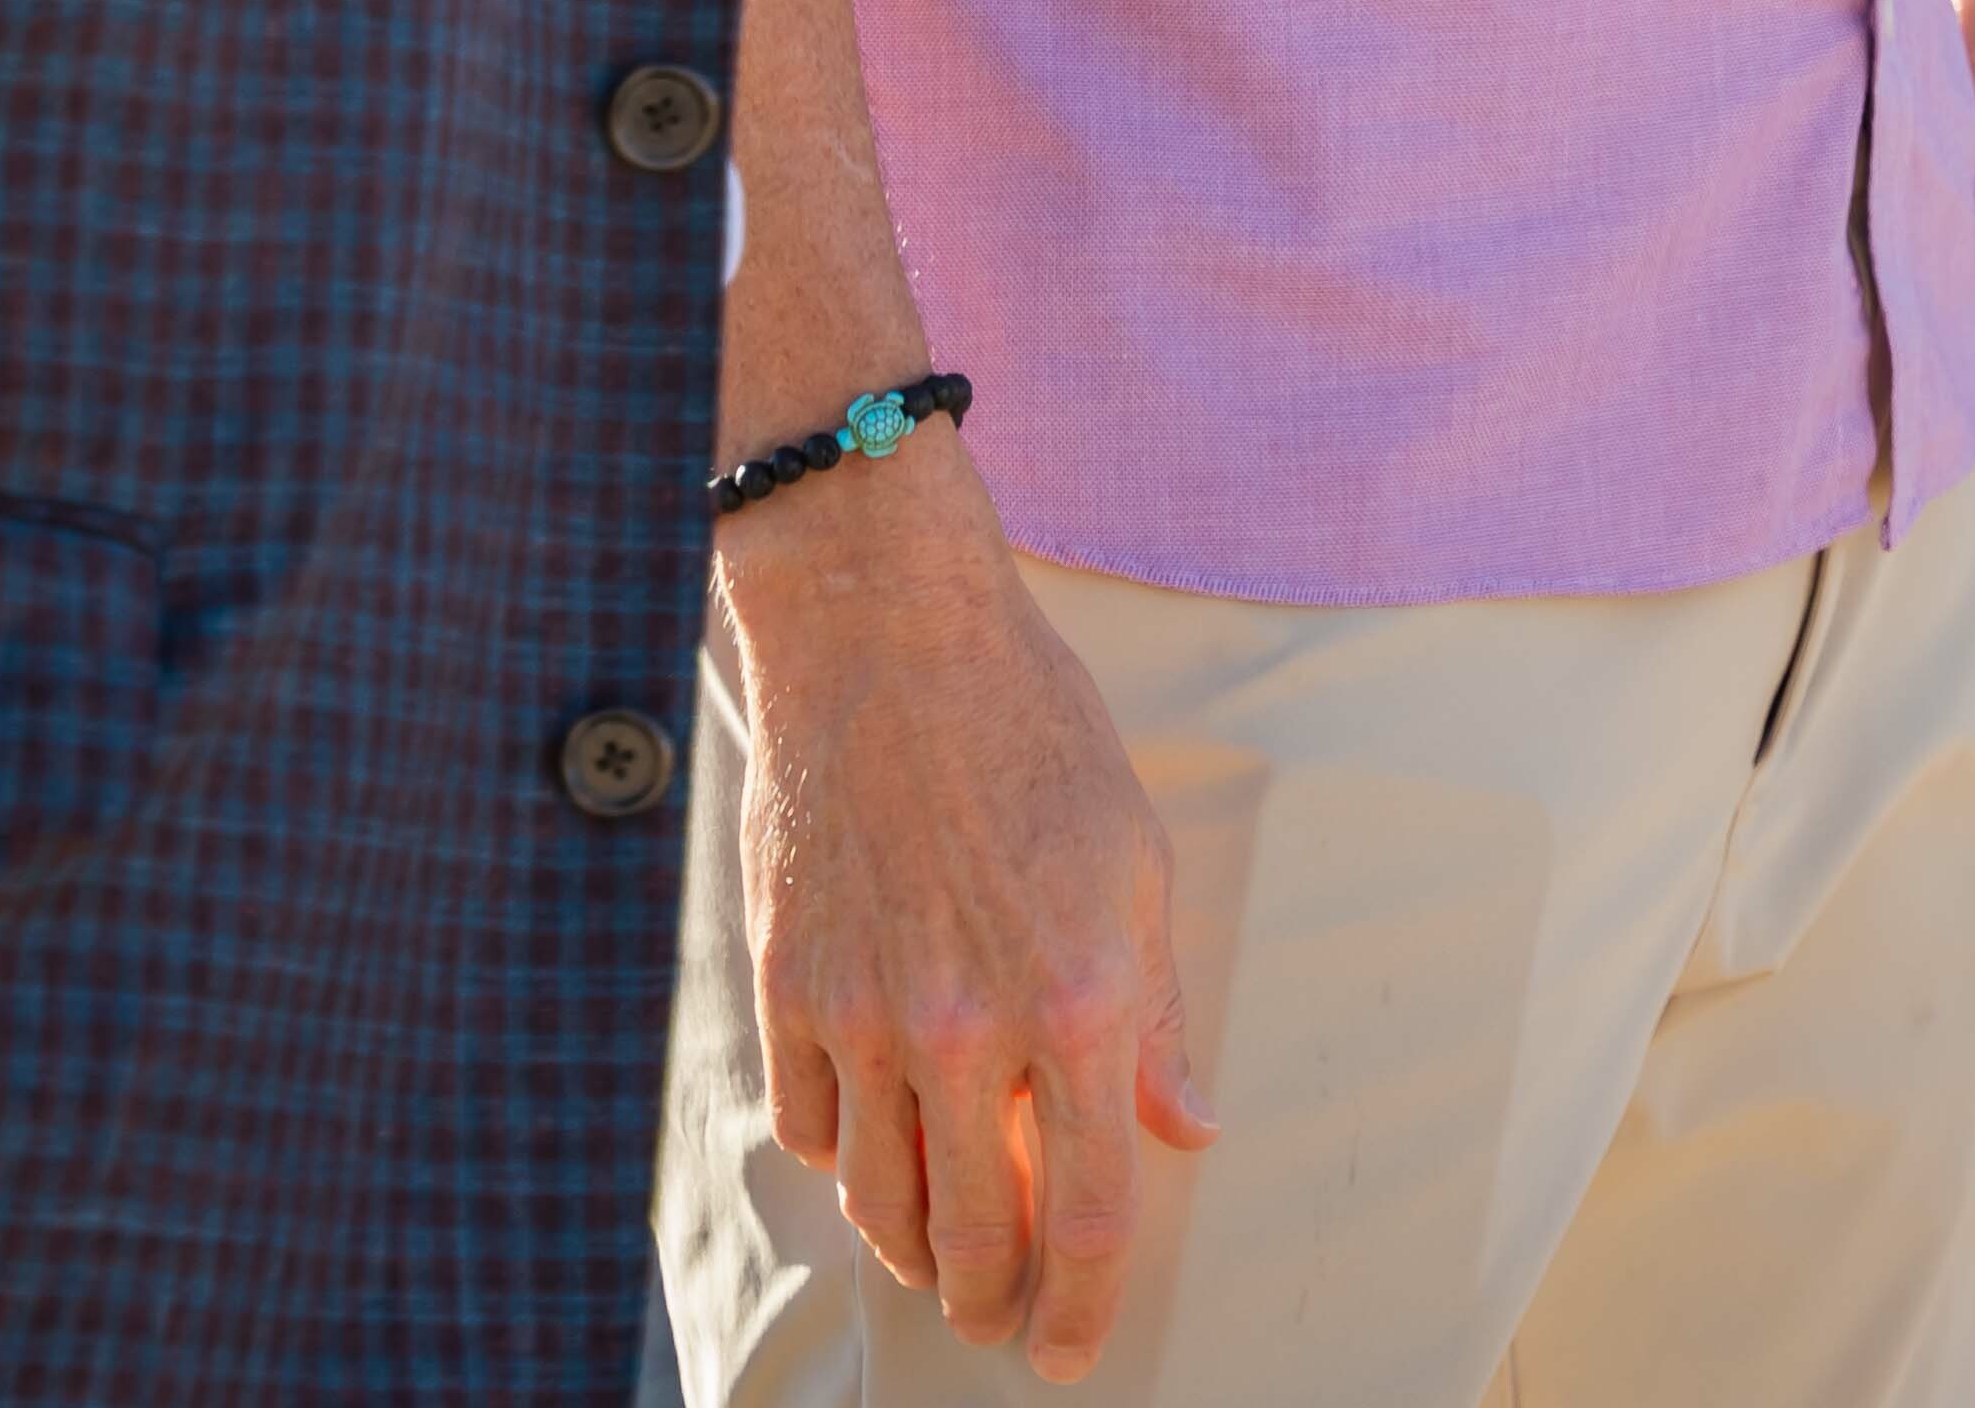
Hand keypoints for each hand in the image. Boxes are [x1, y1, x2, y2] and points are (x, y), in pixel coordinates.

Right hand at [709, 437, 1215, 1379]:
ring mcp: (866, 1012)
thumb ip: (1156, 1015)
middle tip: (1003, 1321)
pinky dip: (844, 1157)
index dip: (1084, 1306)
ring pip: (879, 1200)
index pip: (1092, 1215)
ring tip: (941, 1257)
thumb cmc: (1031, 733)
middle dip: (992, 1302)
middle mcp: (968, 1027)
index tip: (1073, 1349)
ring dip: (914, 1249)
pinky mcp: (788, 984)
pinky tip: (873, 1148)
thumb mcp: (1136, 863)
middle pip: (973, 1237)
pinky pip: (811, 1126)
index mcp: (1079, 999)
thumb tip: (1186, 1128)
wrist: (889, 638)